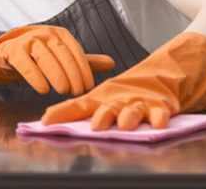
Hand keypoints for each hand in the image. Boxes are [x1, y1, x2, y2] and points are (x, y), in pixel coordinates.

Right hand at [0, 25, 115, 94]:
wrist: (3, 57)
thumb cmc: (36, 58)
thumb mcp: (61, 58)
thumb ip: (84, 61)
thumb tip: (112, 63)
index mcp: (59, 34)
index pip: (75, 50)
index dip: (83, 69)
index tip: (88, 86)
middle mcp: (44, 33)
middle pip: (61, 54)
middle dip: (71, 74)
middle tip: (77, 91)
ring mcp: (27, 40)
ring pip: (45, 57)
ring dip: (56, 75)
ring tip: (62, 91)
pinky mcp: (12, 50)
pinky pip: (25, 64)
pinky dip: (35, 77)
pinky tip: (43, 89)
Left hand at [41, 32, 205, 129]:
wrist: (158, 78)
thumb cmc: (121, 96)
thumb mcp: (98, 101)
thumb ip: (73, 110)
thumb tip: (44, 119)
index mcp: (100, 99)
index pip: (78, 105)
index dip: (62, 113)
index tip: (46, 121)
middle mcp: (118, 101)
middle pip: (109, 109)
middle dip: (103, 117)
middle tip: (96, 126)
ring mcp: (140, 103)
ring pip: (134, 111)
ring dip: (130, 117)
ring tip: (125, 124)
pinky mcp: (160, 106)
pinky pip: (161, 112)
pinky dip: (160, 117)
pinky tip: (159, 123)